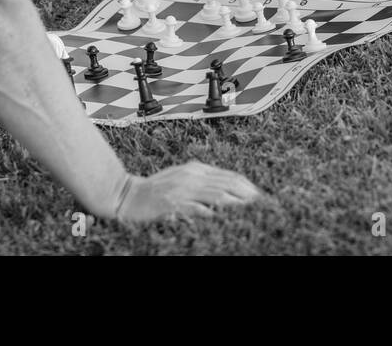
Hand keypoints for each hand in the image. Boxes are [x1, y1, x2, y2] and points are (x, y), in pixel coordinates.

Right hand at [116, 162, 262, 221]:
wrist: (128, 195)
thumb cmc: (155, 190)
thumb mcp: (182, 179)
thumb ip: (203, 182)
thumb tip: (228, 190)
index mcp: (196, 170)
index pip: (229, 176)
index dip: (248, 186)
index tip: (261, 197)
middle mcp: (192, 177)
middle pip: (228, 184)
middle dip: (248, 195)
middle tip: (263, 206)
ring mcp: (183, 190)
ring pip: (217, 194)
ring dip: (236, 204)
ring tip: (251, 213)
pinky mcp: (173, 203)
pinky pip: (197, 208)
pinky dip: (212, 213)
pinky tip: (224, 220)